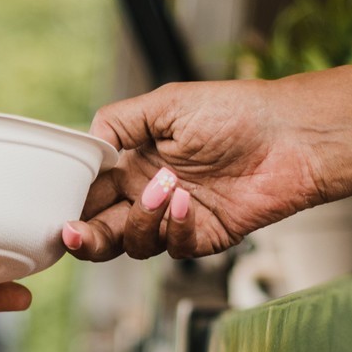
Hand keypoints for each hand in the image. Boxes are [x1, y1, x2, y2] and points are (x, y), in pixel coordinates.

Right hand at [62, 67, 351, 261]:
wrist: (292, 134)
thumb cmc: (236, 111)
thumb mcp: (167, 103)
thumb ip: (119, 122)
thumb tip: (87, 143)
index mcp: (134, 162)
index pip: (89, 192)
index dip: (71, 204)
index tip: (59, 207)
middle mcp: (149, 193)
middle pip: (102, 230)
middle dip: (83, 236)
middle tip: (74, 232)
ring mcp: (176, 218)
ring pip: (133, 243)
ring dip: (139, 221)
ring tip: (164, 187)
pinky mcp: (204, 237)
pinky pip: (173, 248)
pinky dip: (173, 228)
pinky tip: (185, 201)